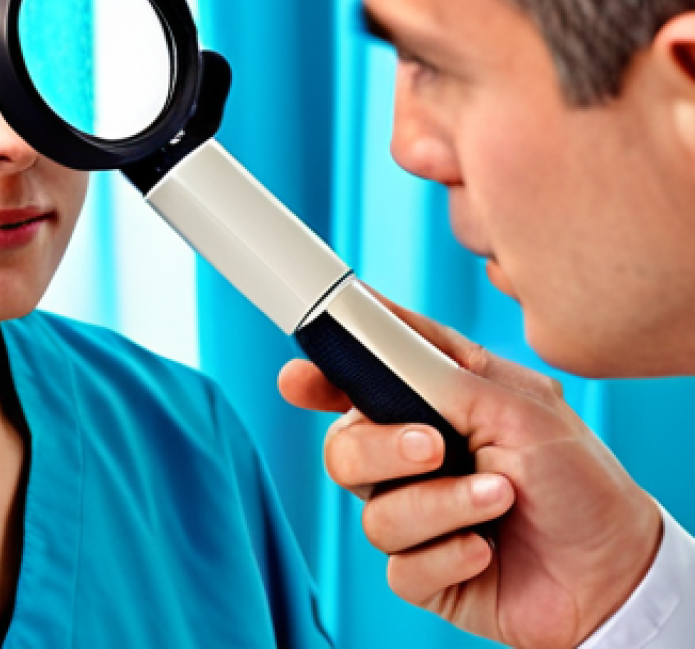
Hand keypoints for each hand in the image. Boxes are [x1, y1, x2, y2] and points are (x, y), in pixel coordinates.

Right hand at [279, 297, 662, 648]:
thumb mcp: (514, 403)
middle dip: (382, 448)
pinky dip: (448, 553)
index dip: (321, 375)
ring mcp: (417, 512)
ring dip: (439, 504)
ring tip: (498, 499)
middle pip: (344, 446)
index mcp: (432, 401)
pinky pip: (399, 564)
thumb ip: (439, 374)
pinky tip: (488, 548)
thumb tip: (376, 336)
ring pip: (371, 508)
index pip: (361, 378)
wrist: (614, 575)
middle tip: (433, 448)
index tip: (298, 377)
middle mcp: (415, 455)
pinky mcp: (424, 568)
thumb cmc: (575, 477)